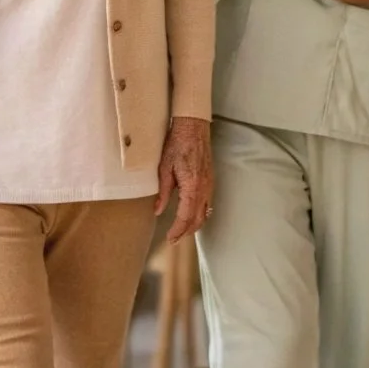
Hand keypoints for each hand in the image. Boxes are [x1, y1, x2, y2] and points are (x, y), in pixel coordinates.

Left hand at [155, 116, 212, 241]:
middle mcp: (204, 188)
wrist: (193, 127)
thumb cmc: (177, 144)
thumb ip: (163, 192)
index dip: (177, 231)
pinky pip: (208, 203)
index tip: (170, 239)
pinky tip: (193, 215)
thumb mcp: (164, 168)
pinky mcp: (211, 180)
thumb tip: (158, 211)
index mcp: (192, 187)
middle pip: (198, 219)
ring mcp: (210, 185)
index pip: (186, 217)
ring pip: (205, 213)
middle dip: (186, 232)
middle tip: (174, 240)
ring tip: (182, 232)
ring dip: (194, 225)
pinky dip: (200, 214)